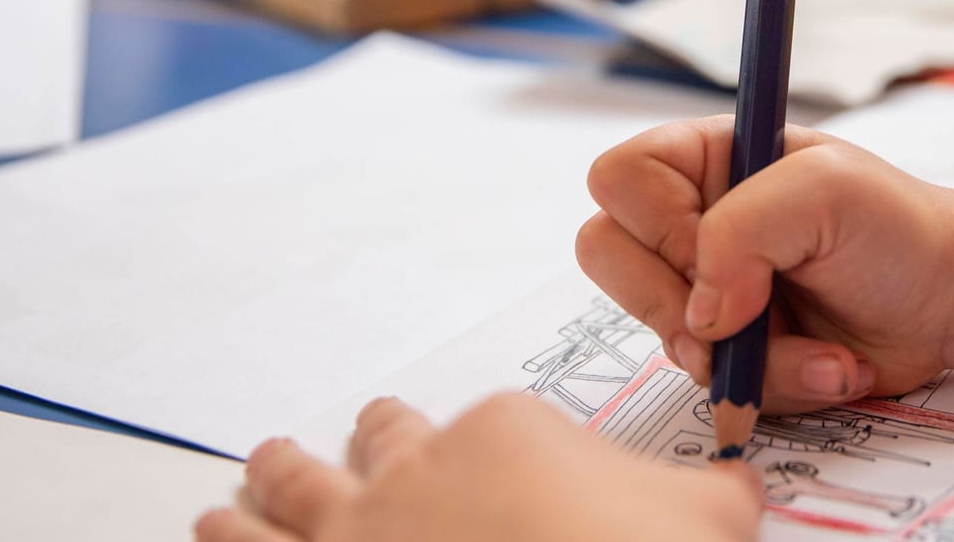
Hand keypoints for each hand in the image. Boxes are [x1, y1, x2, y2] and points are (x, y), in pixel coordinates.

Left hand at [195, 395, 758, 541]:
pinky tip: (212, 531)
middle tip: (346, 434)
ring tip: (243, 479)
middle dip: (361, 440)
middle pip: (377, 441)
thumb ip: (715, 495)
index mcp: (506, 432)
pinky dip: (227, 540)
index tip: (481, 462)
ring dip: (265, 486)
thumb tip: (741, 485)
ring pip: (290, 493)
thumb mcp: (706, 520)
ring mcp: (356, 533)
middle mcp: (416, 469)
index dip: (476, 446)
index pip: (482, 423)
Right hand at [577, 118, 953, 415]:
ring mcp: (707, 289)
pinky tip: (832, 366)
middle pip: (607, 256)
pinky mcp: (731, 350)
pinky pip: (713, 385)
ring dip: (753, 356)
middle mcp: (693, 219)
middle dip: (680, 304)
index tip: (717, 248)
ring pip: (667, 336)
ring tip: (825, 346)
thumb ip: (742, 230)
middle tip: (749, 312)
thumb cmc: (899, 228)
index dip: (657, 223)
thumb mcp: (827, 192)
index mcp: (705, 158)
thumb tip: (700, 312)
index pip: (619, 179)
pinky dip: (778, 386)